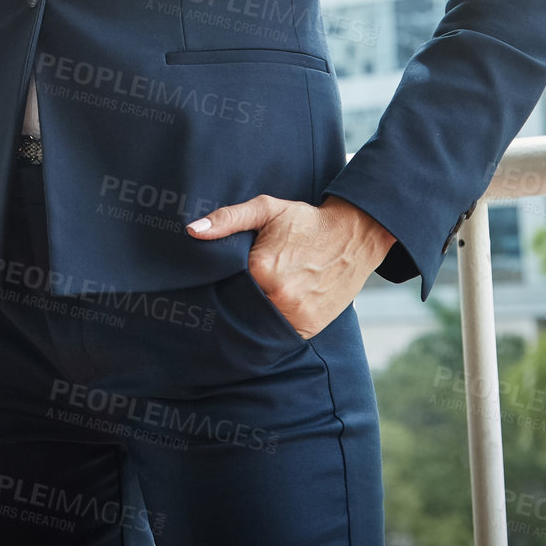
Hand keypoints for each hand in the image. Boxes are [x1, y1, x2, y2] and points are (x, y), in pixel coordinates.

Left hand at [185, 194, 395, 339]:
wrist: (353, 235)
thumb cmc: (305, 221)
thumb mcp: (266, 209)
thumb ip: (227, 219)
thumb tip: (193, 230)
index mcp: (261, 268)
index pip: (224, 285)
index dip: (219, 283)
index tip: (215, 281)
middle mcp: (278, 296)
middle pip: (239, 307)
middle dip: (233, 302)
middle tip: (230, 296)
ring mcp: (296, 315)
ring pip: (257, 325)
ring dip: (250, 319)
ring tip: (248, 306)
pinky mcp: (310, 327)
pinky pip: (279, 335)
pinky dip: (270, 329)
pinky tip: (265, 317)